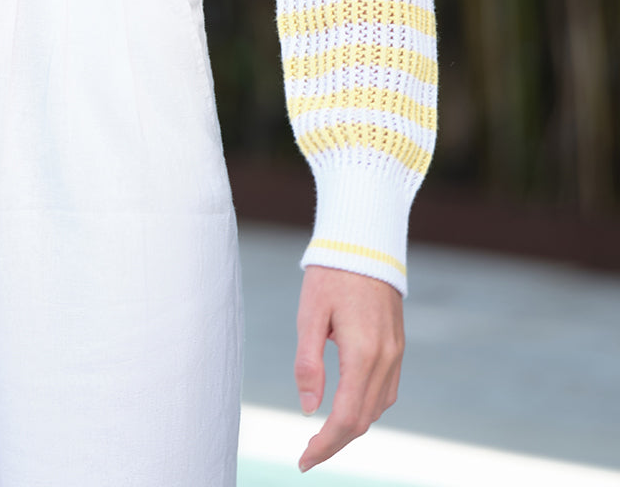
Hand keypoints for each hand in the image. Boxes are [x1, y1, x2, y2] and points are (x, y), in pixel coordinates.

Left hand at [294, 264, 403, 470]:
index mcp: (362, 353)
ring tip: (324, 434)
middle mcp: (385, 358)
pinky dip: (368, 406)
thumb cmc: (331, 274)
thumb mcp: (310, 314)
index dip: (324, 445)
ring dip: (353, 426)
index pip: (345, 417)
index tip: (303, 460)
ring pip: (378, 408)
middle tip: (308, 454)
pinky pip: (387, 390)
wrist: (365, 242)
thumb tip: (309, 409)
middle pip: (363, 419)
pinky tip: (348, 405)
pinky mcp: (398, 345)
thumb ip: (309, 363)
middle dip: (336, 442)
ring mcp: (396, 353)